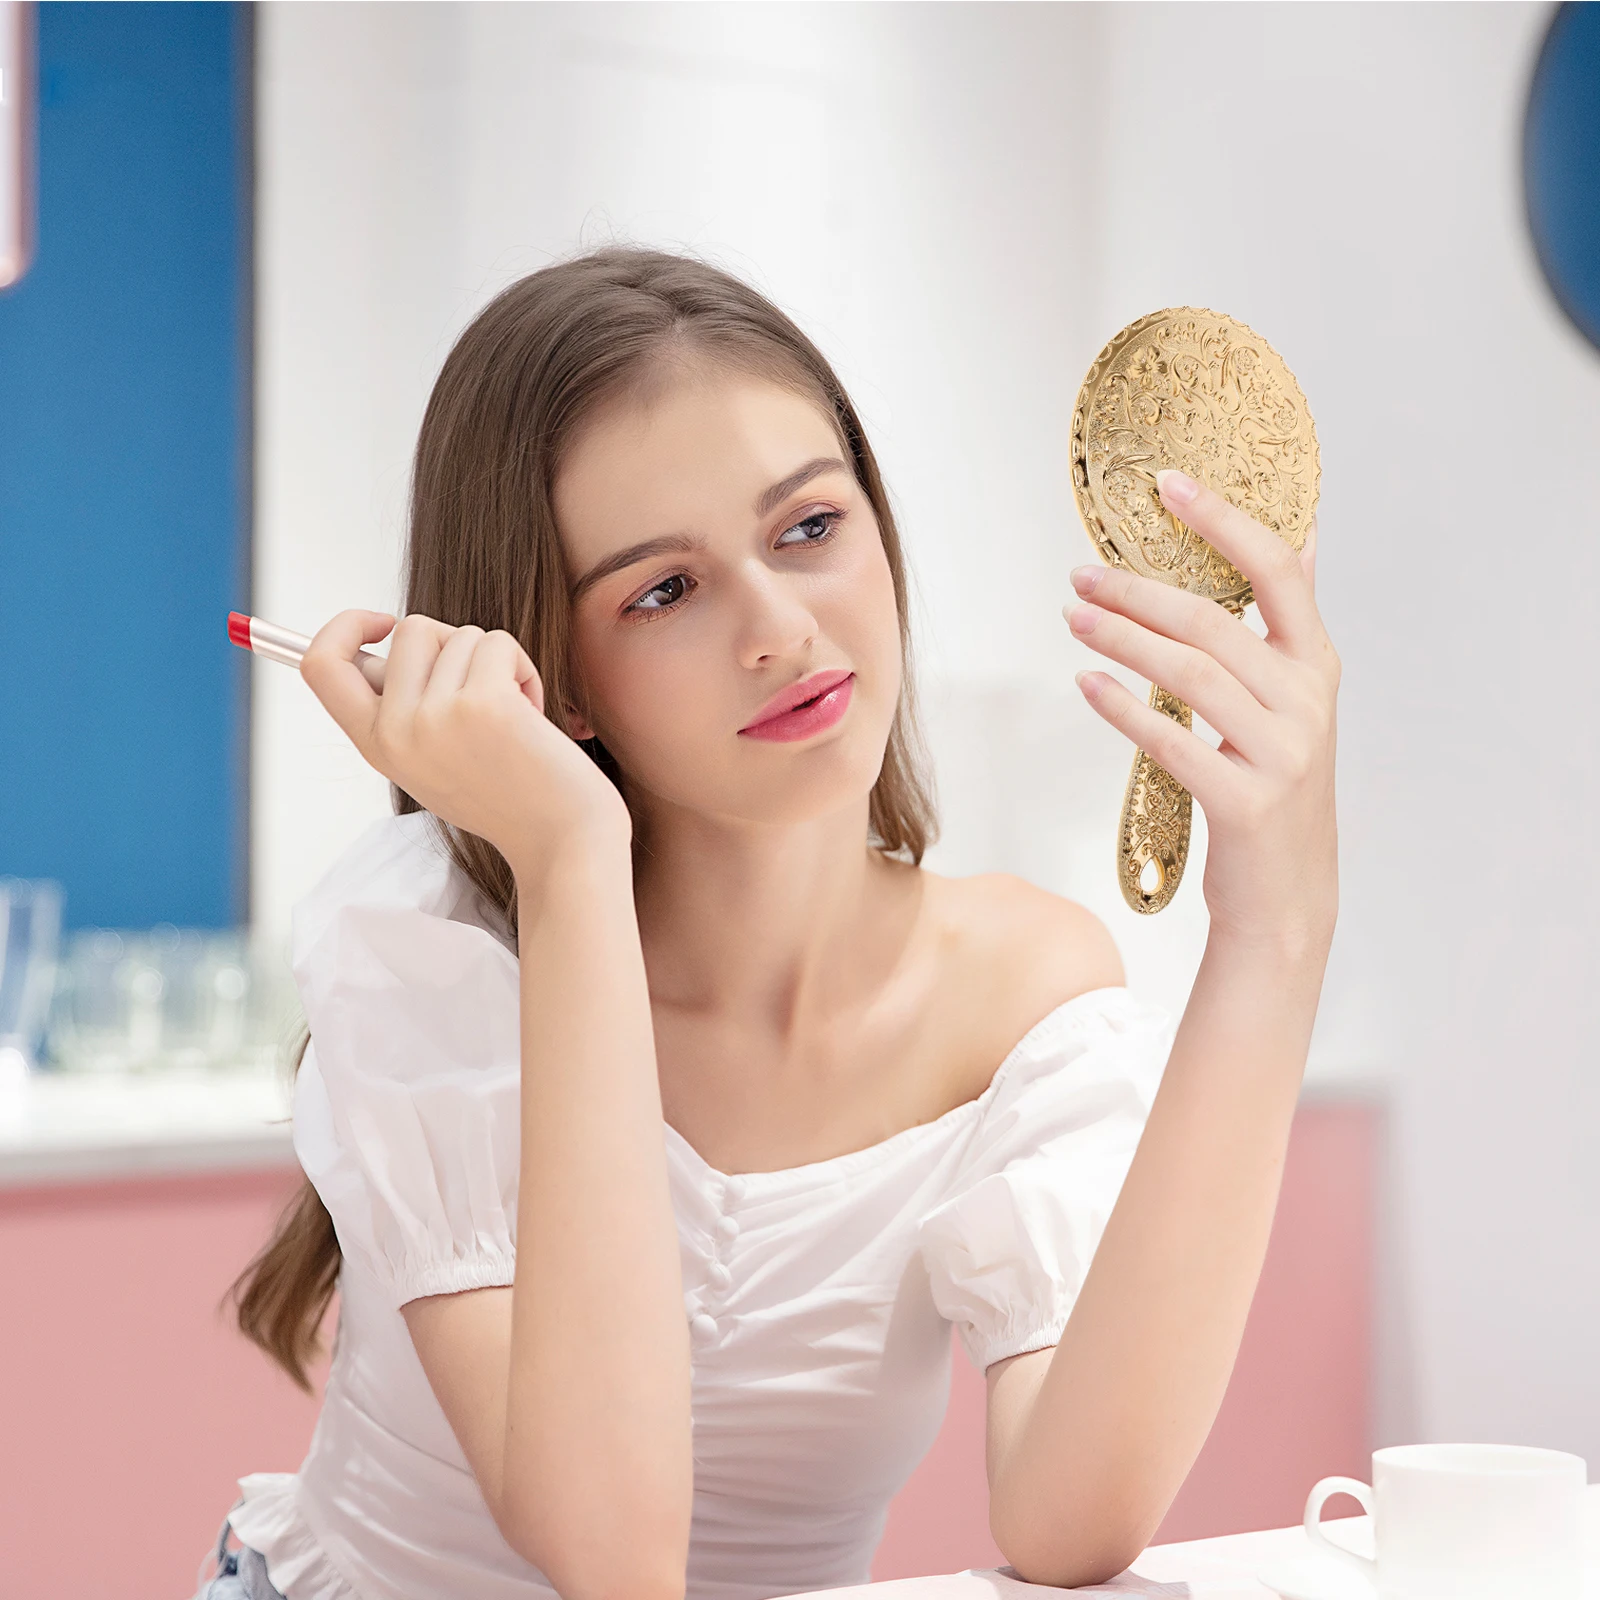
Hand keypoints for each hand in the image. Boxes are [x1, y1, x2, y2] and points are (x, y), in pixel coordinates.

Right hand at [300, 610, 631, 875]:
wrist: (562, 839)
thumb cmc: (506, 796)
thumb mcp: (430, 759)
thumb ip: (401, 708)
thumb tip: (382, 643)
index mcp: (376, 745)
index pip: (321, 665)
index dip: (343, 627)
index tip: (380, 623)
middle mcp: (397, 731)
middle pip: (410, 629)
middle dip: (453, 643)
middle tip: (480, 687)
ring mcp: (437, 717)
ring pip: (461, 633)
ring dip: (495, 662)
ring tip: (511, 713)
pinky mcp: (485, 704)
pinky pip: (498, 642)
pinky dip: (522, 667)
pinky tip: (531, 711)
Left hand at [1064, 470, 1338, 945]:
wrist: (1287, 897)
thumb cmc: (1274, 789)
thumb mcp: (1295, 704)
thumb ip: (1291, 627)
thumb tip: (1304, 540)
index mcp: (1316, 666)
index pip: (1276, 571)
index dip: (1223, 521)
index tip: (1170, 484)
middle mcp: (1306, 702)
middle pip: (1214, 622)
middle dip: (1139, 591)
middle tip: (1080, 575)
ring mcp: (1281, 753)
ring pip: (1189, 674)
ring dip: (1122, 639)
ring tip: (1071, 619)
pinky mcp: (1245, 802)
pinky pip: (1172, 742)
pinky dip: (1123, 708)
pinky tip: (1087, 683)